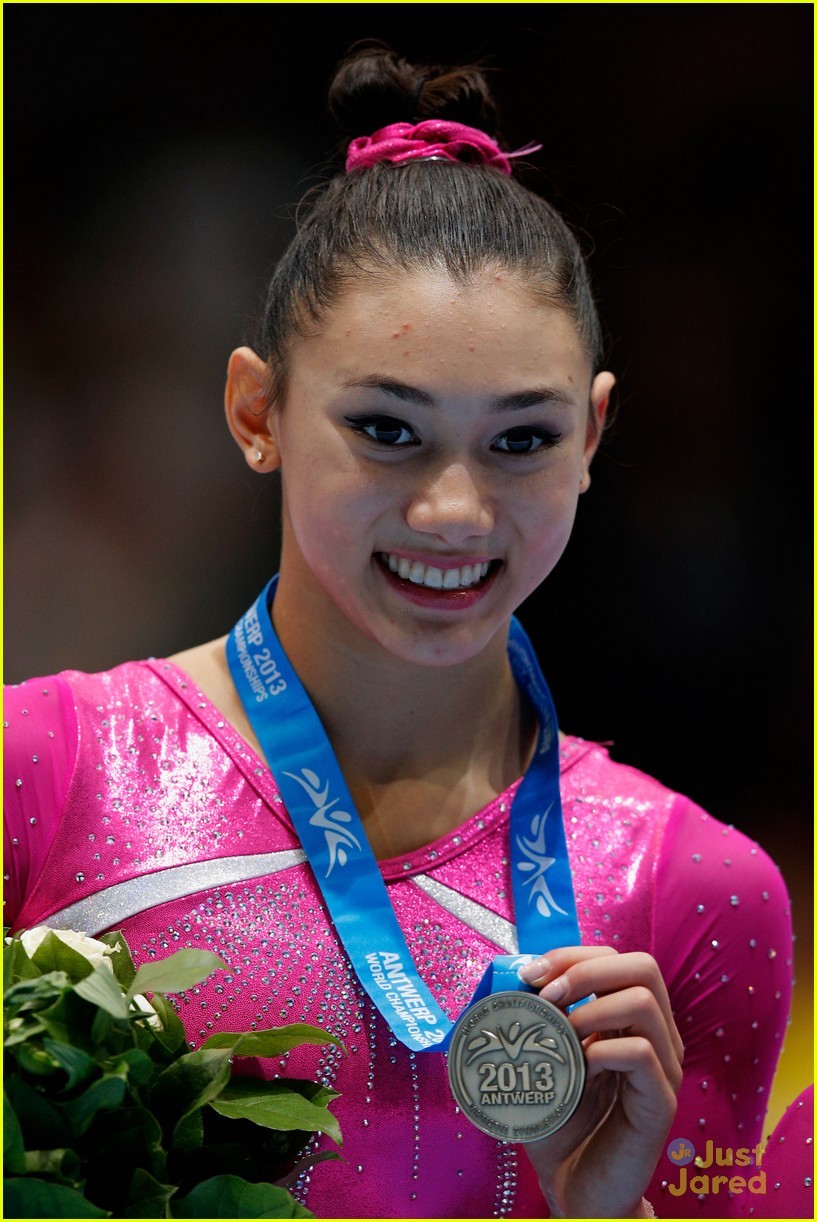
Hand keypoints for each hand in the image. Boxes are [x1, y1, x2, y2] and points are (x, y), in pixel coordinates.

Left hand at [518, 946, 682, 1217]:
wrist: (574, 1188)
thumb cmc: (558, 1121)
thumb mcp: (541, 1059)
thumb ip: (533, 1018)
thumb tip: (510, 977)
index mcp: (632, 1018)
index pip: (617, 957)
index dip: (573, 955)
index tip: (531, 974)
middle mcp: (657, 1036)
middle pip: (644, 966)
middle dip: (586, 970)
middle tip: (546, 997)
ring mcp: (665, 1068)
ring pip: (644, 1002)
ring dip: (591, 1008)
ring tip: (562, 1036)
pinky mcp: (661, 1103)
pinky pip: (640, 1053)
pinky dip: (601, 1050)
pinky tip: (580, 1070)